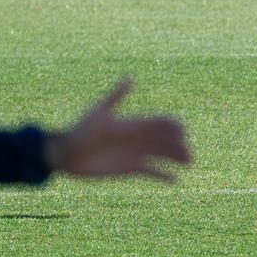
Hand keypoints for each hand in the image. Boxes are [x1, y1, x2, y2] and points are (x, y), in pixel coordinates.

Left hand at [44, 79, 191, 180]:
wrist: (67, 154)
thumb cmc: (81, 130)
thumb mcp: (100, 111)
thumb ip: (117, 95)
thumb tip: (131, 76)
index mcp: (135, 123)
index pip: (162, 122)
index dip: (174, 126)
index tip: (184, 132)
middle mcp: (139, 138)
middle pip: (167, 140)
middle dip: (180, 145)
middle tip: (190, 155)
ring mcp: (136, 154)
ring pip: (163, 155)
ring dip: (177, 159)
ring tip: (188, 165)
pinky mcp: (130, 169)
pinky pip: (152, 172)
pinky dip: (164, 176)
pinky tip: (175, 180)